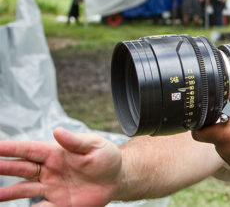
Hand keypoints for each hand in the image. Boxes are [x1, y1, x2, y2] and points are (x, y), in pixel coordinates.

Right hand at [0, 127, 121, 205]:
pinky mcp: (60, 204)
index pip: (28, 150)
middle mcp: (49, 171)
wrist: (117, 178)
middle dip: (3, 167)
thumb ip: (75, 141)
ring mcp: (52, 188)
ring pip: (24, 190)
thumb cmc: (105, 158)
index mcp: (55, 153)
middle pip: (21, 169)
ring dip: (8, 193)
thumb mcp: (94, 146)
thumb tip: (57, 131)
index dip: (10, 148)